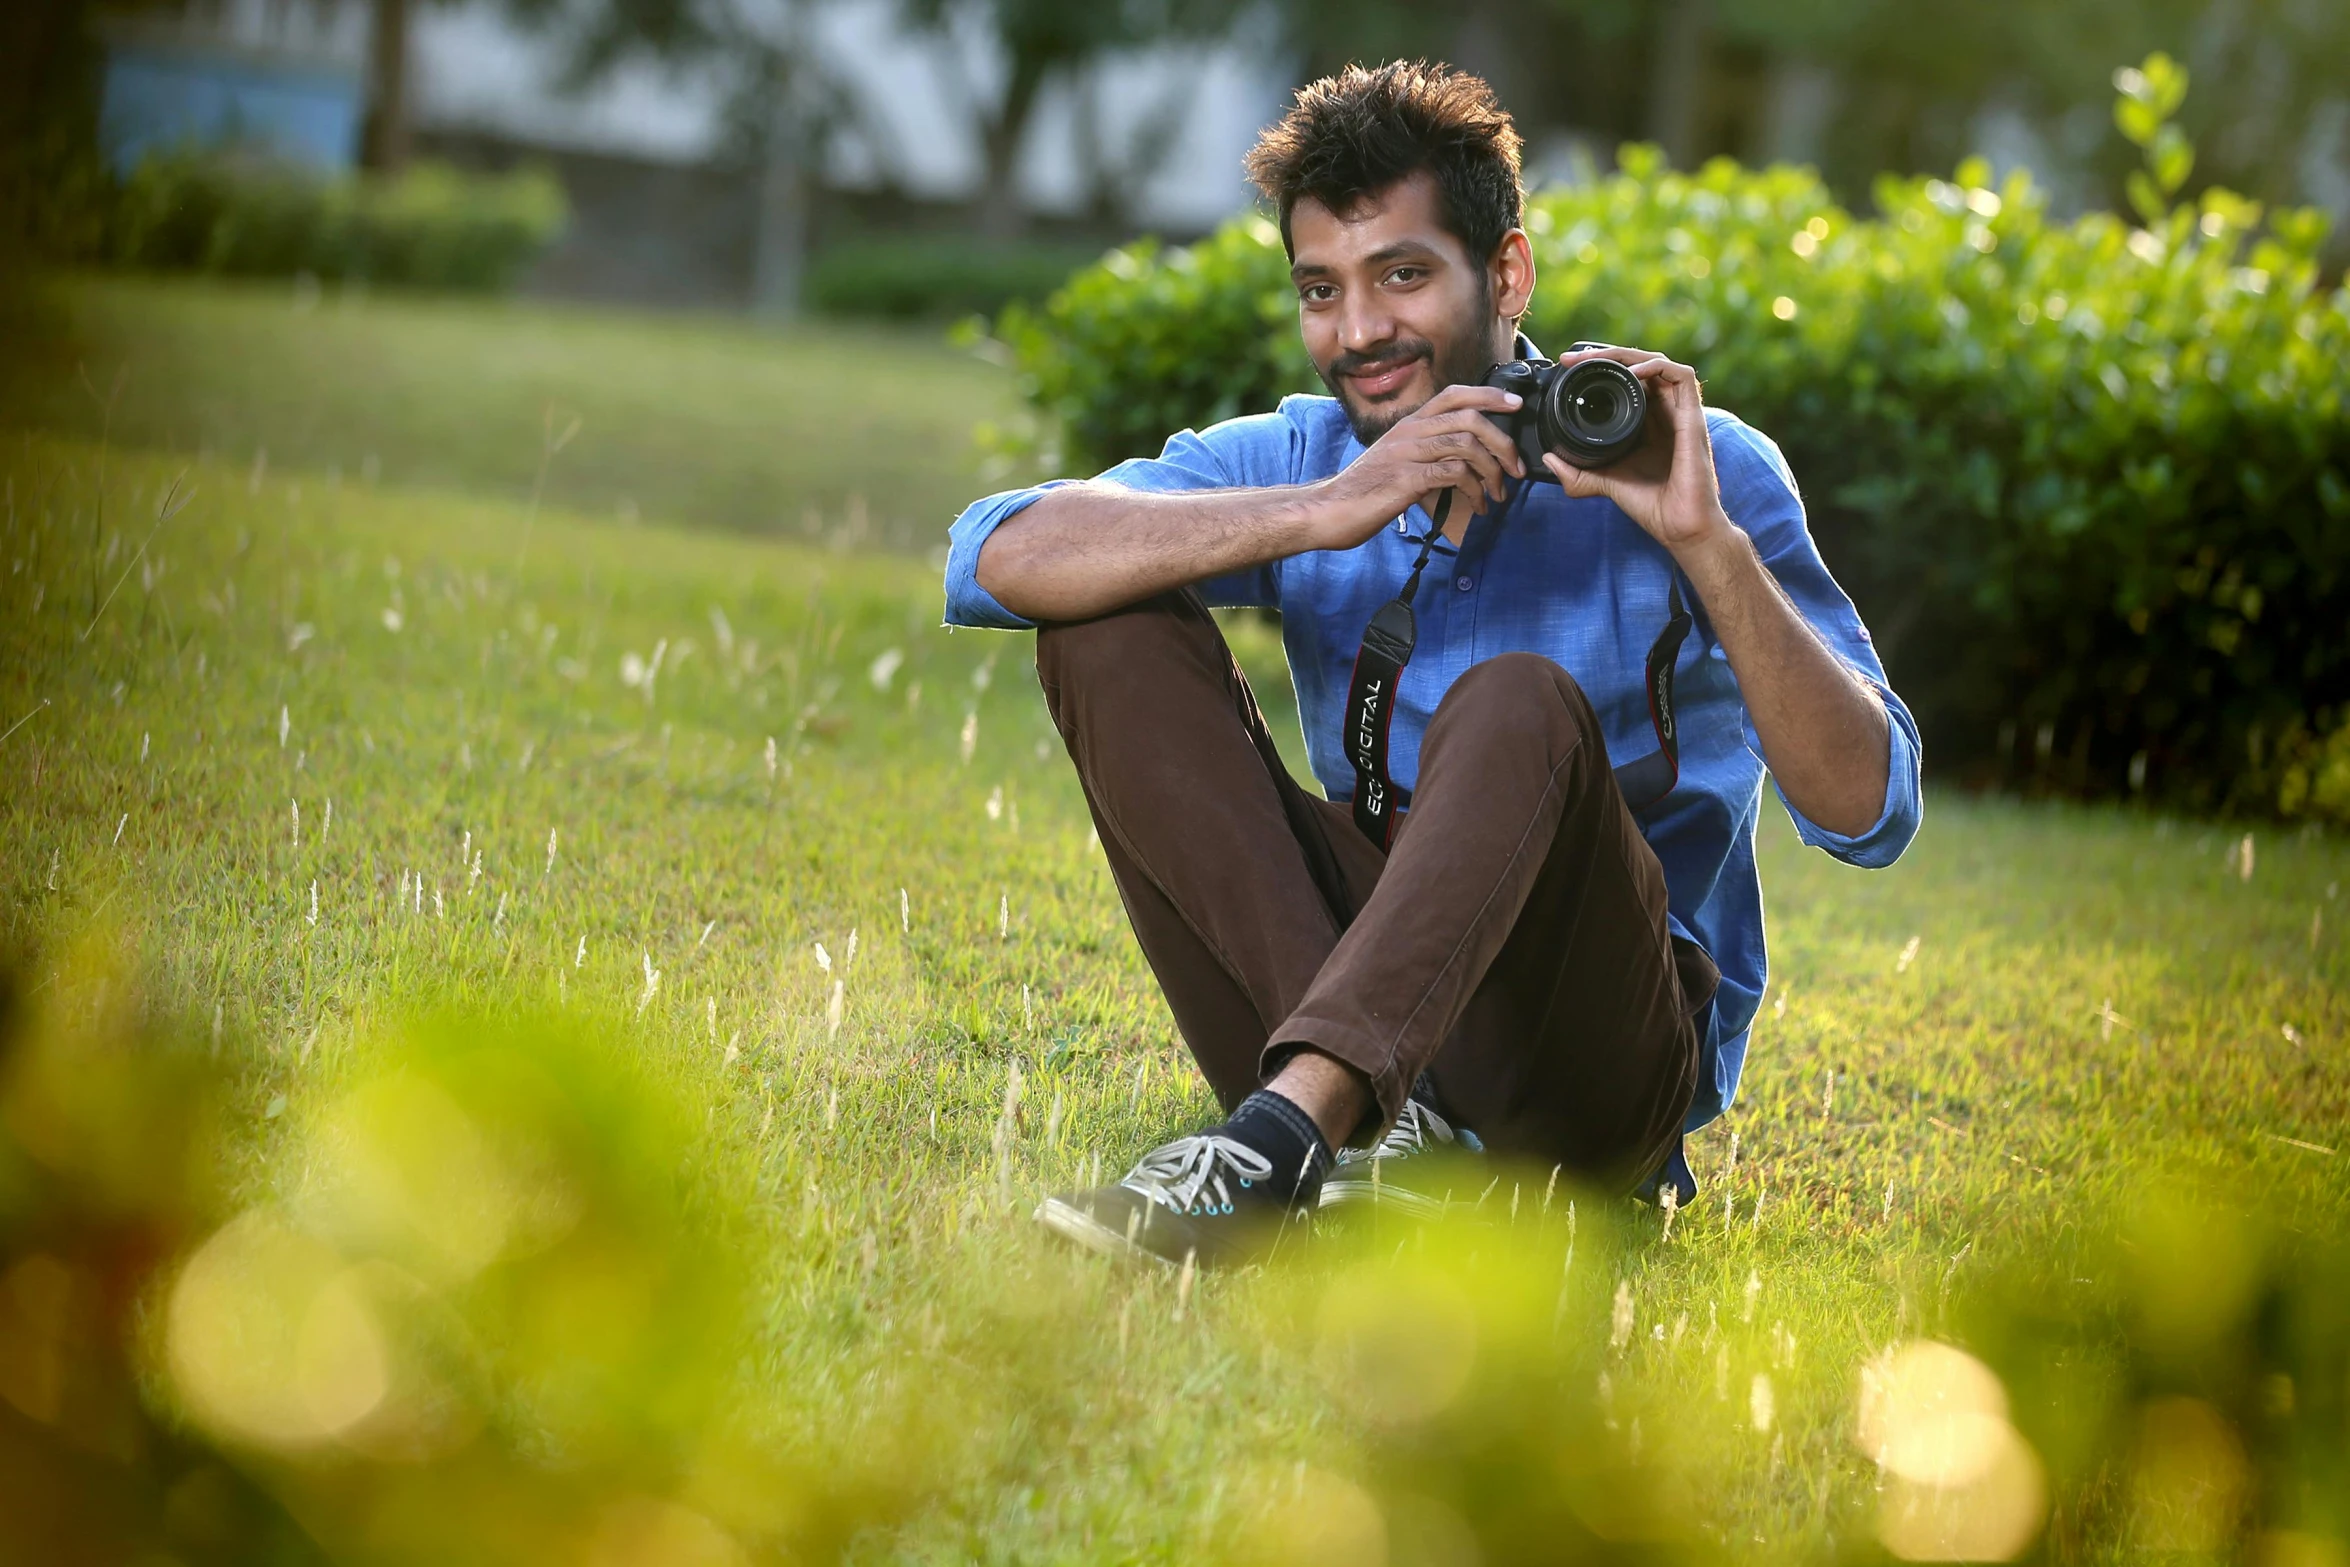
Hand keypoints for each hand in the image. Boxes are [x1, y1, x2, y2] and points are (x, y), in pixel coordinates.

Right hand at [1308, 383, 1525, 550]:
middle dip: (1503, 443)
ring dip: (1492, 472)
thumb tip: (1466, 461)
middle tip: (1516, 468)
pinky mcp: (1407, 479)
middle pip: (1469, 419)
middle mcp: (1409, 432)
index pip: (1454, 394)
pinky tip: (1478, 506)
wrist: (1329, 510)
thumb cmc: (1365, 491)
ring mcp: (1407, 453)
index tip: (1516, 406)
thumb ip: (1427, 453)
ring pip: (1466, 445)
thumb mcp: (1397, 461)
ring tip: (1498, 494)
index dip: (1489, 396)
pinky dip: (1475, 490)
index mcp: (1409, 424)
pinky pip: (1454, 473)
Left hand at [1541, 346, 1734, 559]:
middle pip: (1639, 366)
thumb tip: (1549, 459)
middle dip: (1607, 355)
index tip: (1569, 367)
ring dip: (1628, 355)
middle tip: (1573, 358)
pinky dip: (1657, 367)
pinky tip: (1633, 373)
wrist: (1680, 526)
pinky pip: (1682, 376)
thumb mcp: (1604, 483)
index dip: (1601, 368)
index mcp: (1645, 423)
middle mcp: (1662, 413)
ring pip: (1658, 363)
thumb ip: (1577, 473)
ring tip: (1597, 358)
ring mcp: (1679, 413)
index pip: (1625, 381)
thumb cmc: (1651, 505)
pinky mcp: (1693, 417)